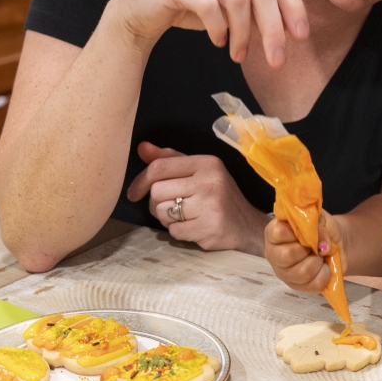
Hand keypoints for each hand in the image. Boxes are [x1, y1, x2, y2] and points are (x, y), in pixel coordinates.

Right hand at [109, 0, 309, 66]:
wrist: (142, 7)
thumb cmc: (194, 6)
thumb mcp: (232, 5)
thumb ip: (259, 9)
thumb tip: (290, 29)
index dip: (294, 6)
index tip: (301, 37)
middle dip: (273, 29)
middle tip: (277, 61)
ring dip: (244, 34)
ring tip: (239, 55)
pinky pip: (209, 6)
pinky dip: (219, 29)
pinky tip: (218, 43)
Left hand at [127, 142, 269, 255]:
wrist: (247, 225)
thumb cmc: (218, 196)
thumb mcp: (198, 171)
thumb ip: (170, 160)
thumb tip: (141, 148)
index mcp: (206, 163)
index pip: (159, 167)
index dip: (140, 181)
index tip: (135, 193)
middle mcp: (209, 181)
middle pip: (157, 191)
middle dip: (156, 203)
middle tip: (171, 207)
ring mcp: (210, 205)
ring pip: (162, 212)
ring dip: (166, 219)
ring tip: (184, 217)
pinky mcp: (209, 228)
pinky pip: (174, 231)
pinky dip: (178, 232)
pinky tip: (193, 227)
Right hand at [265, 211, 344, 293]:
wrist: (335, 243)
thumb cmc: (320, 228)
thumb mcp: (320, 219)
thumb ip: (318, 227)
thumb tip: (322, 246)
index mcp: (274, 232)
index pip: (278, 233)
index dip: (297, 233)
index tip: (308, 230)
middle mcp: (274, 253)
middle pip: (287, 255)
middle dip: (308, 249)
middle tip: (315, 245)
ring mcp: (283, 272)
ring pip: (301, 272)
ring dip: (317, 262)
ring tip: (320, 257)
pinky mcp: (296, 286)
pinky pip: (312, 285)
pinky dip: (324, 275)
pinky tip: (324, 268)